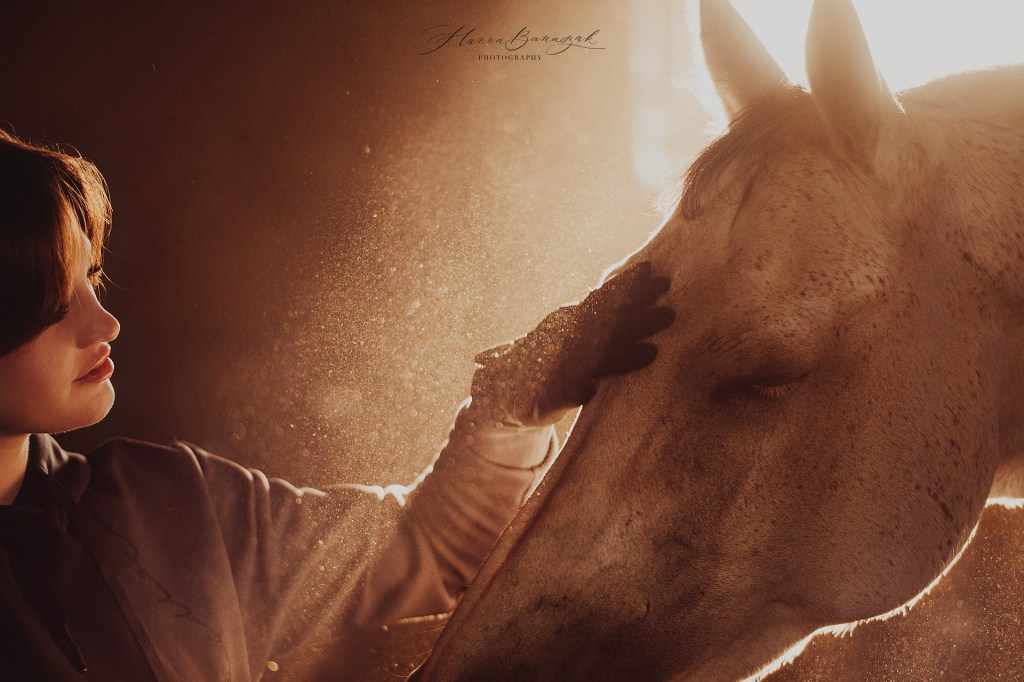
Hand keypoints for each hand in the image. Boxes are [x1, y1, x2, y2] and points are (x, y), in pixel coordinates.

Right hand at [468, 262, 673, 427]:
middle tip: (670, 313)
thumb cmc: (550, 357)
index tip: (651, 270)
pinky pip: (562, 392)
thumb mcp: (573, 329)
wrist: (504, 387)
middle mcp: (565, 340)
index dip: (627, 286)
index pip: (602, 300)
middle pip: (606, 328)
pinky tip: (588, 390)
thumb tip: (640, 279)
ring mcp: (555, 366)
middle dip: (638, 320)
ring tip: (651, 353)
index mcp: (572, 321)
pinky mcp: (546, 395)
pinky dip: (576, 390)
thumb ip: (600, 311)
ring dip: (622, 356)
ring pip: (592, 360)